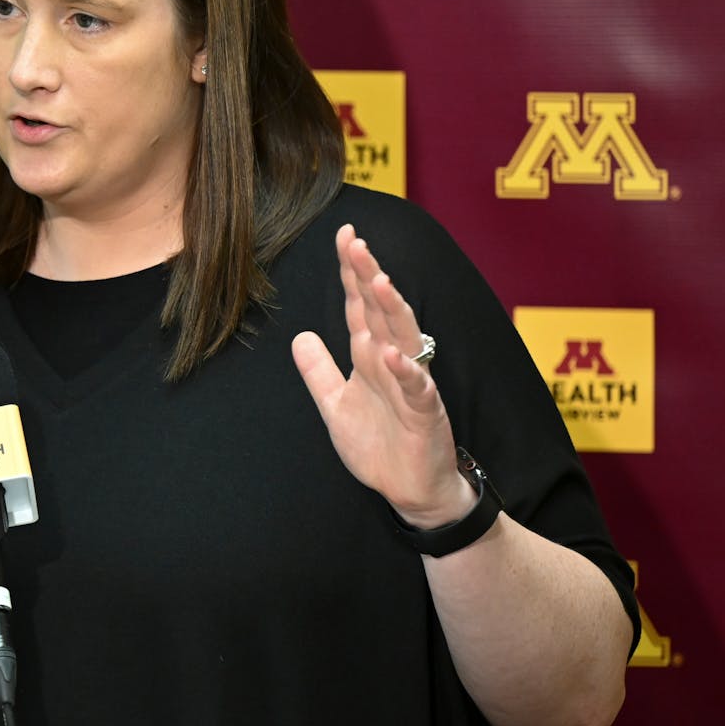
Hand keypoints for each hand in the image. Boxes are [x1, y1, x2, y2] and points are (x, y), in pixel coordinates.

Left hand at [290, 224, 472, 527]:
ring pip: (403, 338)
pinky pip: (417, 388)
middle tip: (356, 241)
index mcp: (370, 356)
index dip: (351, 272)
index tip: (344, 235)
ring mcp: (411, 385)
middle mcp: (392, 362)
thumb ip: (318, 371)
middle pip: (380, 311)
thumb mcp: (335, 406)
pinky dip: (406, 371)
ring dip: (391, 310)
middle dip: (368, 275)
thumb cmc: (379, 445)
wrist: (410, 491)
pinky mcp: (424, 414)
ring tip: (378, 280)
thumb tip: (300, 336)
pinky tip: (393, 355)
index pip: (359, 306)